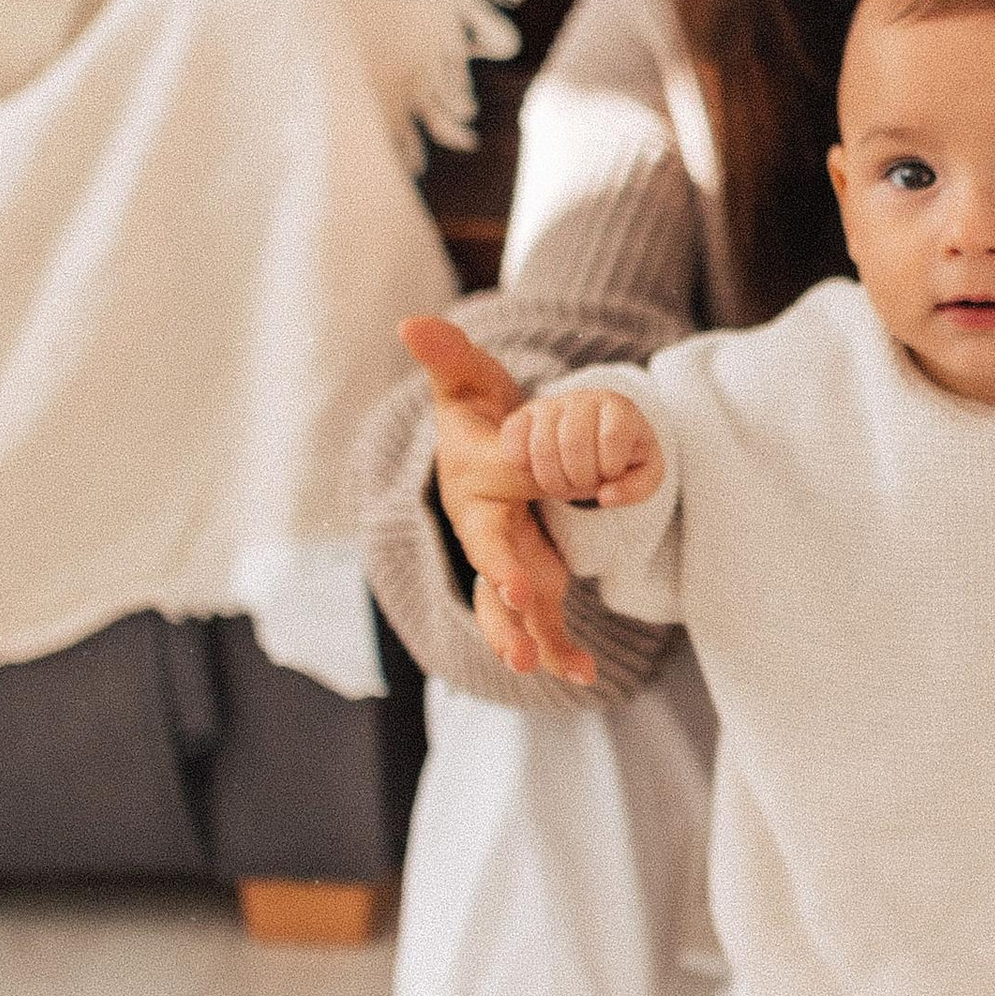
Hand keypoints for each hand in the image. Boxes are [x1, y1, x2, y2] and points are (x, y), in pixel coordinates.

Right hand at [398, 315, 594, 685]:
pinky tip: (584, 673)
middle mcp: (482, 528)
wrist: (490, 456)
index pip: (494, 496)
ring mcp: (506, 559)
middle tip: (520, 623)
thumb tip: (410, 322)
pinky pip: (542, 621)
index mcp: (471, 480)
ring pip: (506, 607)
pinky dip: (561, 648)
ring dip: (523, 635)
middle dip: (505, 596)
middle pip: (491, 564)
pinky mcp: (531, 580)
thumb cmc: (478, 417)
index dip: (508, 532)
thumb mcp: (469, 381)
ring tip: (539, 664)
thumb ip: (447, 354)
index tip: (524, 579)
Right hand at [507, 383, 665, 511]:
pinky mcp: (524, 415)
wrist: (595, 438)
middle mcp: (584, 399)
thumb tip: (606, 496)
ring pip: (542, 445)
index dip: (610, 466)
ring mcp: (551, 404)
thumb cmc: (623, 456)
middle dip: (579, 478)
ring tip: (563, 484)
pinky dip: (521, 462)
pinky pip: (513, 436)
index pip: (612, 435)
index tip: (610, 473)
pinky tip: (534, 471)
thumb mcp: (644, 473)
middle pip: (574, 442)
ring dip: (552, 480)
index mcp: (619, 408)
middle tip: (584, 485)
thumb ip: (637, 488)